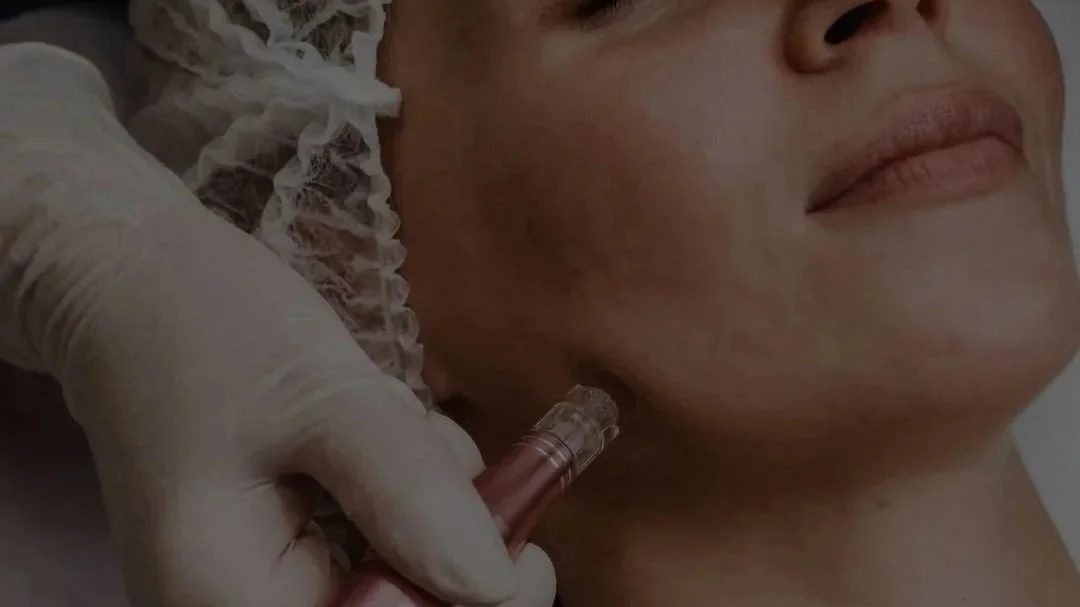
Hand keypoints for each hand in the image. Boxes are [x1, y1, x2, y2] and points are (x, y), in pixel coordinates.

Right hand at [0, 42, 555, 606]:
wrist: (136, 283)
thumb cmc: (205, 325)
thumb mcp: (320, 397)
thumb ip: (407, 493)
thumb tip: (496, 588)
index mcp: (229, 601)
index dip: (459, 606)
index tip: (521, 552)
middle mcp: (240, 606)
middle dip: (443, 542)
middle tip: (448, 462)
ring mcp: (261, 578)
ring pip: (394, 574)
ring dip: (425, 504)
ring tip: (392, 424)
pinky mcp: (284, 542)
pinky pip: (374, 540)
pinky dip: (402, 487)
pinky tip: (381, 428)